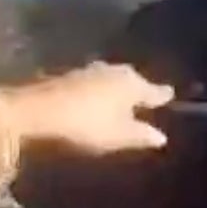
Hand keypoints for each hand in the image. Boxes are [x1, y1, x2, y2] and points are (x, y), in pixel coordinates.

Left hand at [2, 62, 174, 154]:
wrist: (35, 111)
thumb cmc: (86, 125)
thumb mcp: (119, 137)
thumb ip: (141, 135)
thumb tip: (161, 136)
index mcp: (131, 83)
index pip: (154, 90)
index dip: (163, 96)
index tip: (171, 95)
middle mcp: (112, 70)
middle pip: (132, 80)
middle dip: (139, 89)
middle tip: (146, 98)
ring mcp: (87, 70)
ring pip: (110, 79)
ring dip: (115, 89)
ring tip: (120, 100)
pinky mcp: (66, 76)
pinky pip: (91, 84)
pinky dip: (96, 92)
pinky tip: (93, 100)